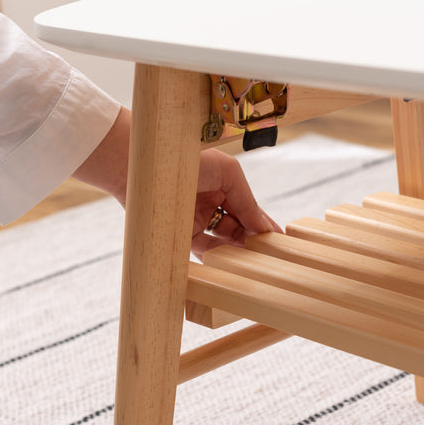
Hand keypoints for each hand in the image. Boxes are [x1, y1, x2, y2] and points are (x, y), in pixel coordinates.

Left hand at [73, 108, 281, 257]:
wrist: (143, 165)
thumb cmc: (186, 159)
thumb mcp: (228, 173)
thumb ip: (247, 200)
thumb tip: (262, 227)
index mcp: (222, 186)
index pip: (248, 210)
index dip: (263, 226)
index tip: (280, 242)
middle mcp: (209, 205)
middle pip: (238, 230)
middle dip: (254, 243)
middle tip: (271, 257)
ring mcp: (194, 222)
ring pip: (223, 243)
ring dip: (239, 253)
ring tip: (256, 264)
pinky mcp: (179, 237)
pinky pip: (203, 251)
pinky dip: (219, 259)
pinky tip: (233, 265)